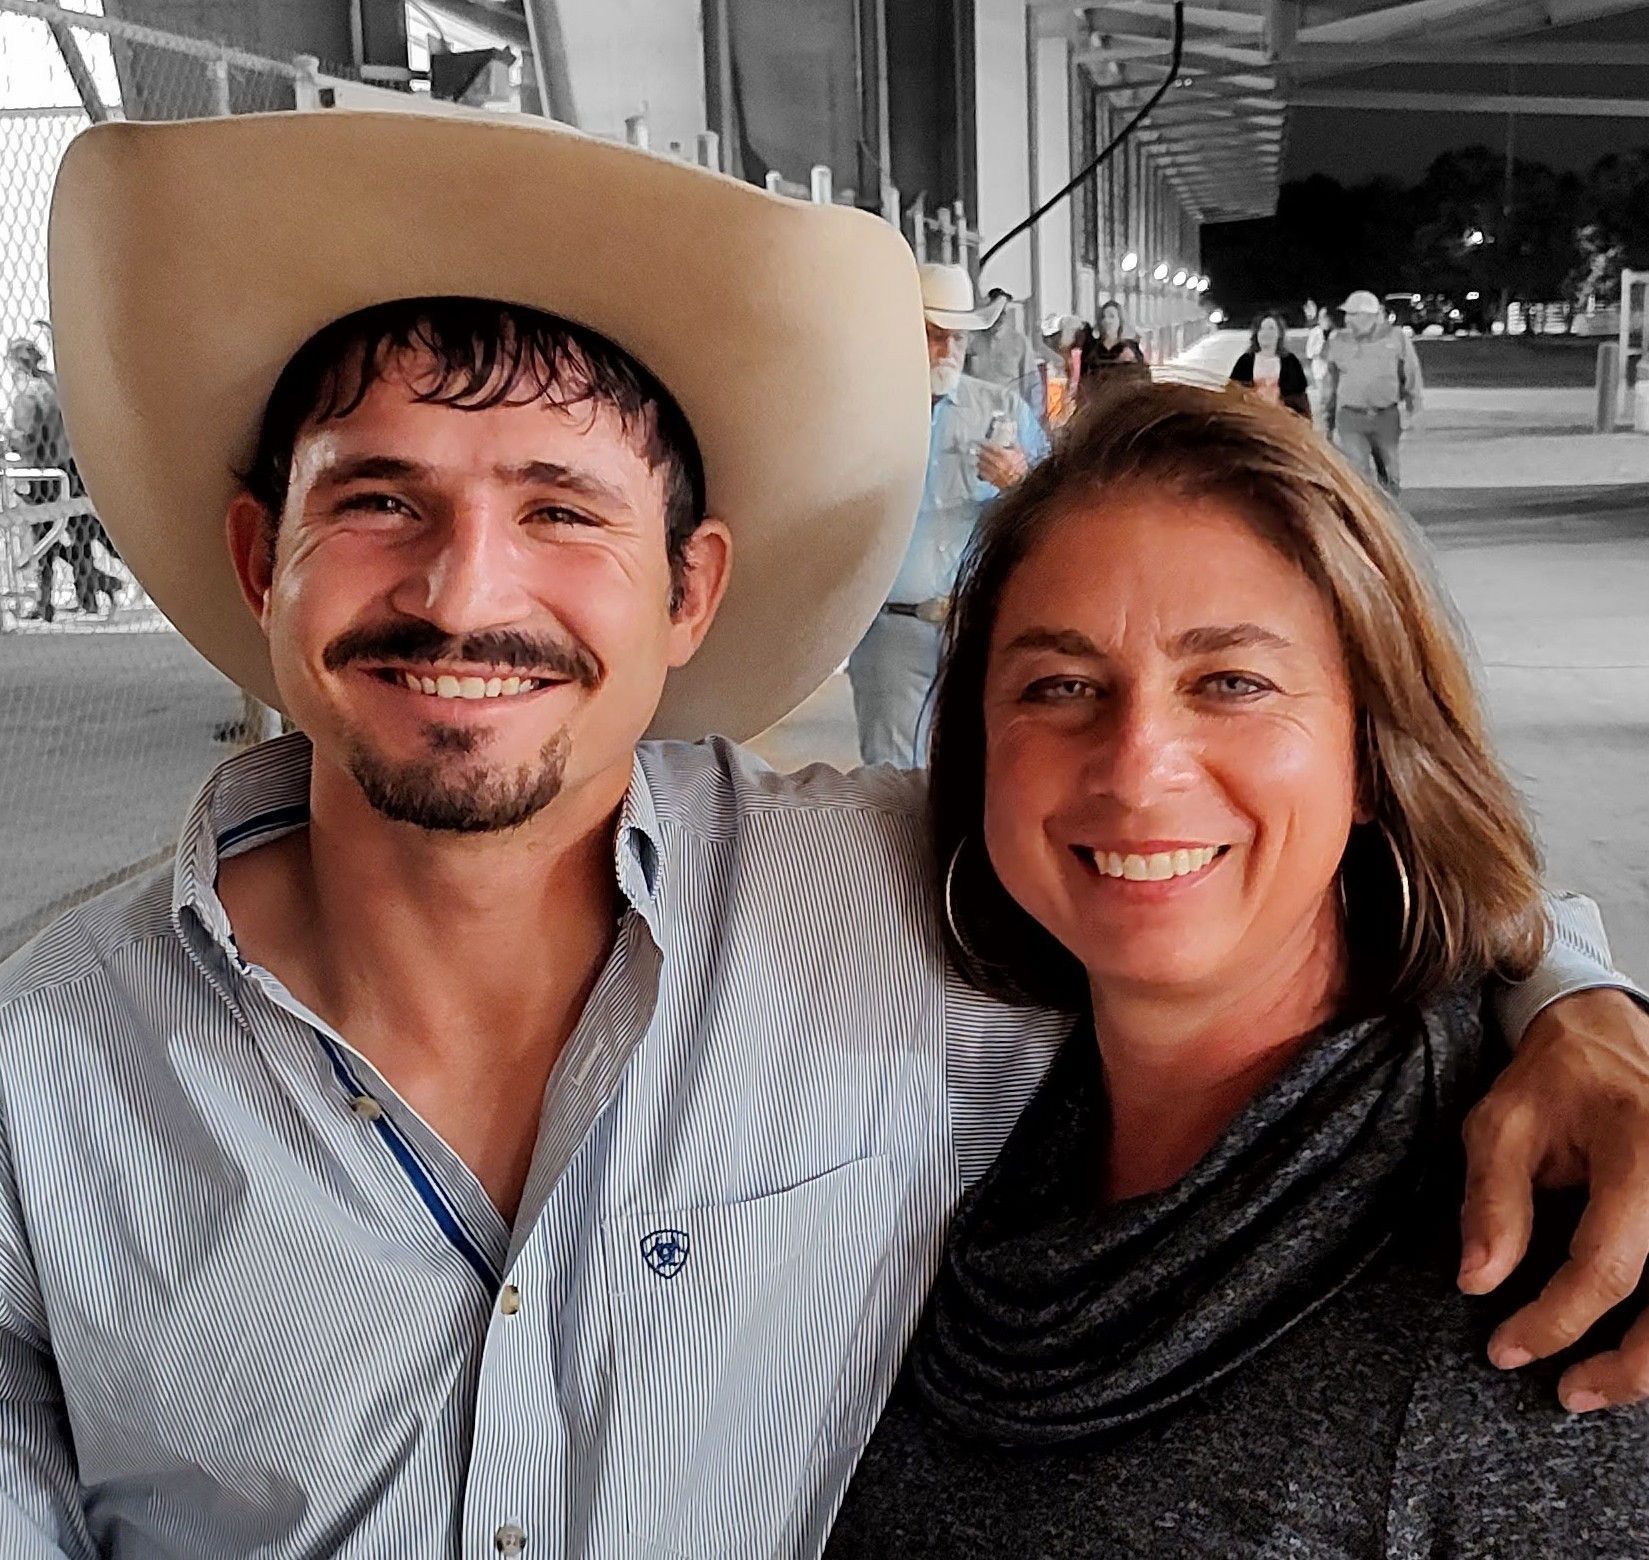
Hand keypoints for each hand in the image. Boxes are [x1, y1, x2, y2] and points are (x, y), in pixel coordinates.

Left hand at [977, 443, 1028, 488]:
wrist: (1023, 483)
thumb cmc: (1023, 468)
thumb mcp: (1021, 453)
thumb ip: (1014, 446)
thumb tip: (1008, 440)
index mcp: (1004, 455)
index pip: (990, 447)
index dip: (983, 444)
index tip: (979, 442)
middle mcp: (997, 463)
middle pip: (984, 455)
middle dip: (979, 452)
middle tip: (974, 449)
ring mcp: (994, 472)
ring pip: (982, 465)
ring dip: (978, 461)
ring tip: (976, 458)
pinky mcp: (993, 480)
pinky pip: (983, 474)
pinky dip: (980, 470)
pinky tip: (979, 468)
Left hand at [1458, 989, 1648, 1409]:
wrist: (1609, 1037)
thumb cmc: (1552, 1081)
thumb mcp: (1501, 1123)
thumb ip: (1491, 1200)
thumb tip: (1476, 1282)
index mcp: (1640, 1151)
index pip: (1607, 1263)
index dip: (1556, 1320)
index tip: (1504, 1349)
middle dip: (1626, 1369)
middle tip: (1568, 1394)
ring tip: (1602, 1385)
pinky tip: (1633, 1348)